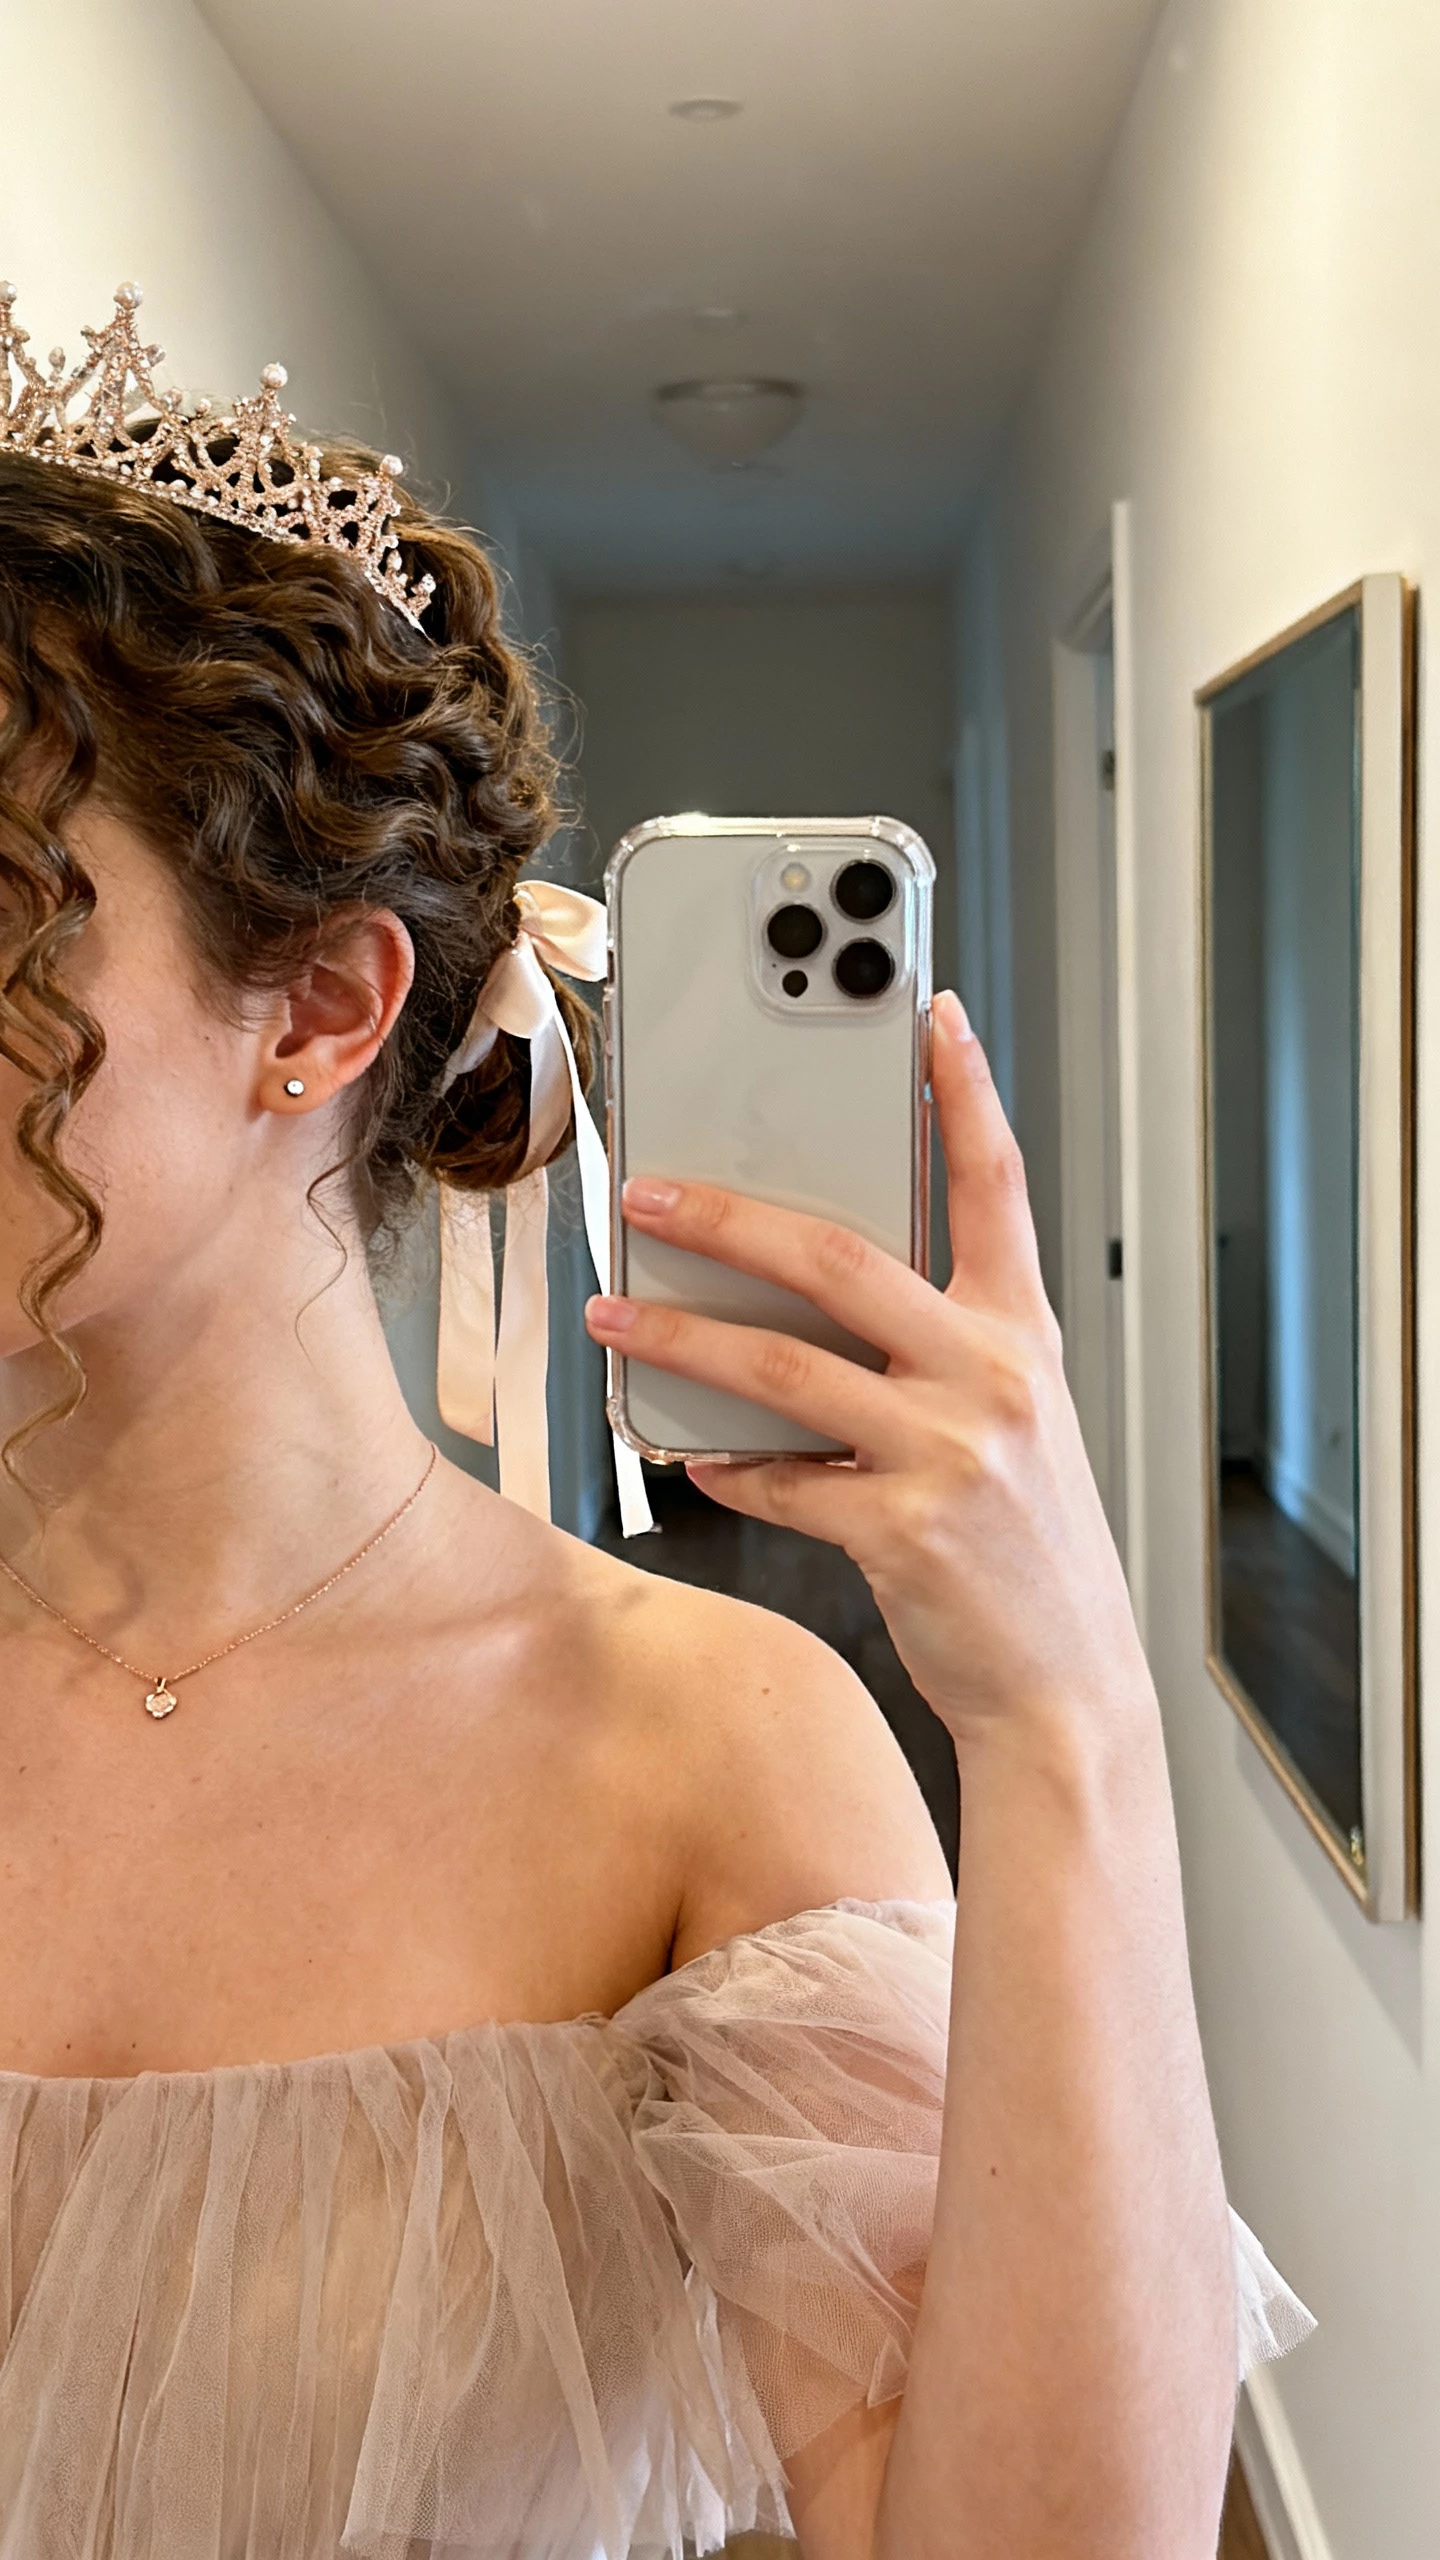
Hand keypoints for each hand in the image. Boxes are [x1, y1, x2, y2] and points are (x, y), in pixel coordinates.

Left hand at [584, 992, 1152, 1751]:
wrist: (1068, 1684)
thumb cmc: (1027, 1545)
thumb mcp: (1011, 1421)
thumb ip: (931, 1350)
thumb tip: (798, 1301)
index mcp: (1022, 1335)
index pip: (997, 1185)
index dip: (964, 1092)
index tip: (927, 1014)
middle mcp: (995, 1377)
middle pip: (842, 1259)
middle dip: (730, 1215)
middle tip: (650, 1186)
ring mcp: (952, 1453)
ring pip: (786, 1366)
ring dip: (681, 1335)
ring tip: (613, 1309)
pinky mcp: (906, 1531)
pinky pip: (781, 1481)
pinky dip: (727, 1466)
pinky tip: (691, 1457)